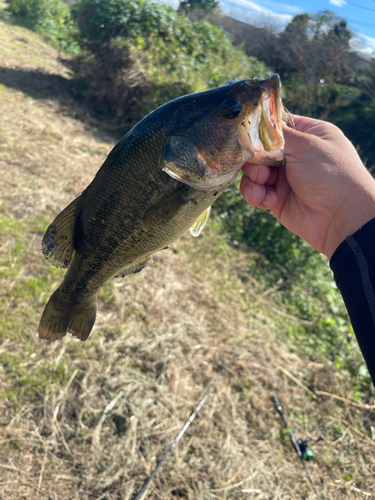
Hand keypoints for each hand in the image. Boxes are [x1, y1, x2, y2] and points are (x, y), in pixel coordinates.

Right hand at [240, 115, 374, 258]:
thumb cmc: (330, 174)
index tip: (247, 136)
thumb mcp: (305, 145)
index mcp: (307, 135)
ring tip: (262, 185)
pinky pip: (256, 192)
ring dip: (253, 179)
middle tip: (260, 169)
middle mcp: (295, 155)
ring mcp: (284, 178)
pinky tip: (266, 200)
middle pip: (259, 150)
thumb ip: (276, 136)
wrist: (340, 216)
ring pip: (254, 172)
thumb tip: (254, 130)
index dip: (260, 131)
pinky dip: (256, 195)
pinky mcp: (277, 199)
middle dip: (254, 159)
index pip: (276, 126)